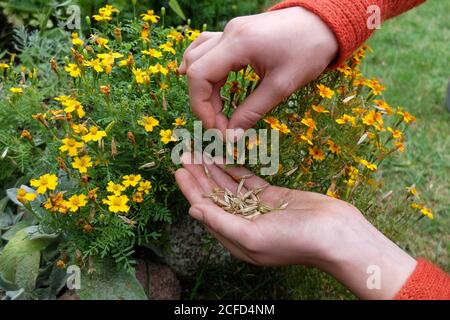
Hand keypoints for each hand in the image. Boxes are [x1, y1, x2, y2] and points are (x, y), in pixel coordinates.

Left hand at [175, 154, 416, 298]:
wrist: (335, 233)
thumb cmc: (295, 240)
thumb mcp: (252, 236)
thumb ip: (221, 223)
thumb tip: (193, 211)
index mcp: (235, 238)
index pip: (206, 210)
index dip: (191, 190)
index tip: (179, 170)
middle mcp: (243, 224)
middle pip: (215, 196)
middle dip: (199, 176)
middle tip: (185, 154)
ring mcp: (258, 209)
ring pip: (230, 186)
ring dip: (214, 170)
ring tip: (200, 151)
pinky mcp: (272, 196)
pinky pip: (248, 181)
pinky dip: (235, 169)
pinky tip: (224, 158)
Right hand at [179, 7, 338, 136]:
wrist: (324, 23)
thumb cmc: (308, 51)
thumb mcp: (282, 85)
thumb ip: (253, 111)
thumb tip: (232, 136)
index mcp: (238, 44)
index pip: (199, 76)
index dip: (201, 107)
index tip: (218, 129)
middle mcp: (228, 33)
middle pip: (195, 69)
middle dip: (202, 102)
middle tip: (221, 124)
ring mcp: (230, 31)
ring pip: (197, 58)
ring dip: (203, 87)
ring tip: (217, 109)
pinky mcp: (236, 34)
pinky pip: (207, 49)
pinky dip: (203, 68)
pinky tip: (205, 82)